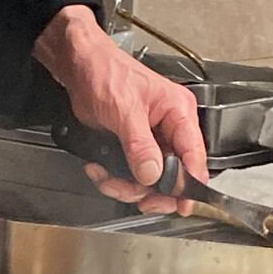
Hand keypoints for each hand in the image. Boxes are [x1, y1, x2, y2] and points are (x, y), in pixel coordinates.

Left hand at [35, 6, 207, 216]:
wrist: (79, 68)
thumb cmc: (106, 72)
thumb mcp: (125, 109)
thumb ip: (140, 145)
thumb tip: (152, 174)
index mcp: (179, 113)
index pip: (194, 155)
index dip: (189, 183)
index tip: (183, 205)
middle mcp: (169, 129)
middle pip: (173, 176)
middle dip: (150, 190)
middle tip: (137, 198)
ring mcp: (151, 142)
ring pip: (149, 182)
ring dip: (125, 186)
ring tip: (107, 177)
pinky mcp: (134, 150)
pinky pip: (131, 177)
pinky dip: (114, 180)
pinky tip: (100, 170)